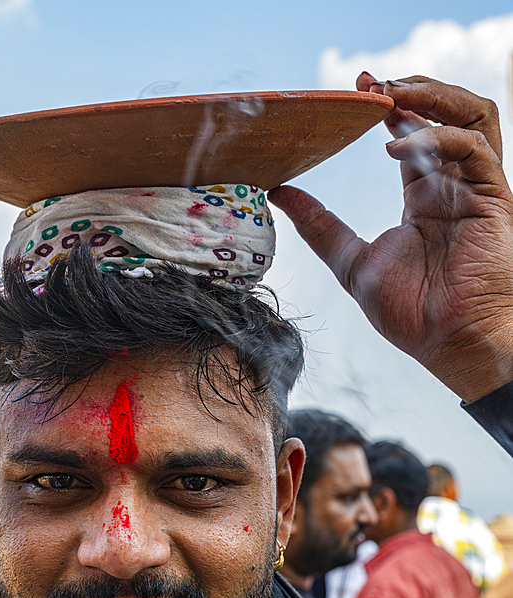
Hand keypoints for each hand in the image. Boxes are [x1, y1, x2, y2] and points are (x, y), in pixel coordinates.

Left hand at [268, 74, 512, 401]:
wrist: (445, 341)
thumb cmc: (408, 312)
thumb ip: (319, 225)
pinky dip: (438, 138)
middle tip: (371, 84)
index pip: (411, 134)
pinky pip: (474, 149)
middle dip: (411, 90)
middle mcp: (451, 186)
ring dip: (433, 98)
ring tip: (393, 97)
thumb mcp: (350, 262)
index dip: (387, 107)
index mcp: (423, 197)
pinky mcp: (492, 198)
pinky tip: (399, 149)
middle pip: (445, 113)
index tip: (355, 89)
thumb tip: (278, 192)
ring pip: (472, 116)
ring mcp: (474, 189)